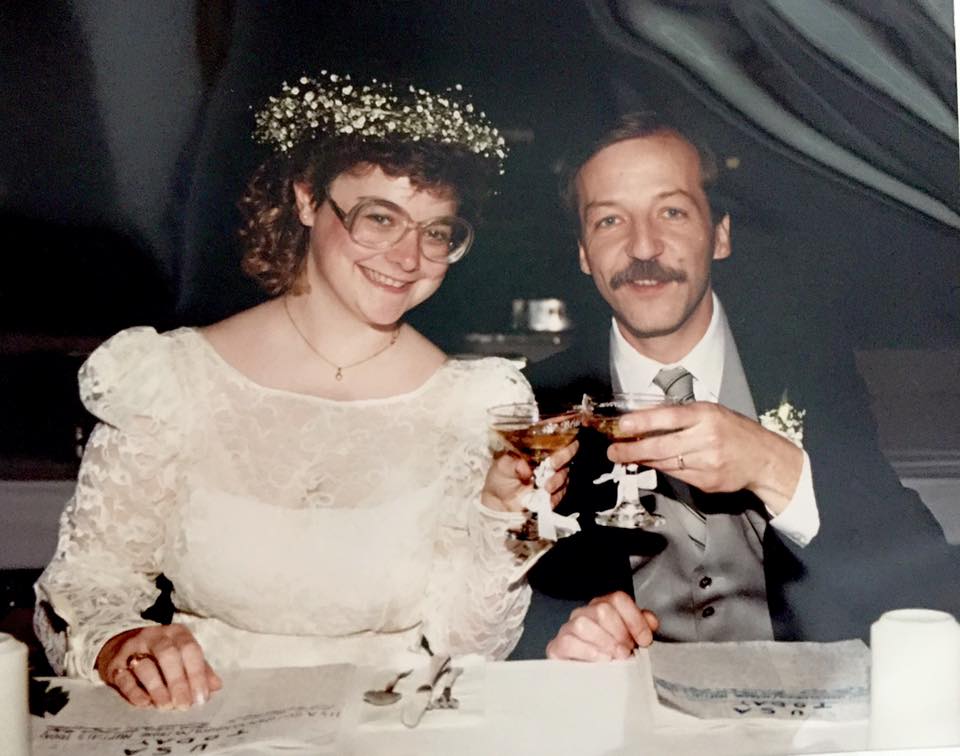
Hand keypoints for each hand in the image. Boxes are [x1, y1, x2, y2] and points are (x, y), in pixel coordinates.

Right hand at [96, 624, 222, 709]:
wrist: (117, 647)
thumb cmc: (158, 655)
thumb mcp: (181, 656)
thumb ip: (199, 669)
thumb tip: (216, 686)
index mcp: (176, 633)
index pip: (190, 649)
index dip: (197, 673)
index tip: (201, 697)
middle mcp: (154, 636)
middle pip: (168, 654)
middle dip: (178, 681)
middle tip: (184, 705)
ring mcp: (132, 649)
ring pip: (145, 666)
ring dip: (158, 688)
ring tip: (166, 706)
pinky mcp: (114, 665)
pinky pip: (124, 678)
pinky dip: (135, 692)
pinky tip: (145, 703)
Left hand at [481, 440, 577, 512]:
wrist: (500, 502)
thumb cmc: (501, 478)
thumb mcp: (502, 466)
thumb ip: (513, 463)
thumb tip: (525, 466)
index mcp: (537, 448)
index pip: (555, 437)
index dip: (562, 437)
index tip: (560, 443)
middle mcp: (549, 459)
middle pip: (567, 453)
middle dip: (563, 457)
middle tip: (553, 464)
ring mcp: (554, 475)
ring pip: (565, 474)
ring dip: (557, 480)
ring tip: (546, 487)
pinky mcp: (555, 492)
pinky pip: (561, 493)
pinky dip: (556, 497)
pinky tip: (548, 500)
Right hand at [546, 591, 658, 660]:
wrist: (585, 678)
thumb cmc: (612, 656)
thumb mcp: (632, 640)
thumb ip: (643, 626)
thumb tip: (651, 621)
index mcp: (604, 606)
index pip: (618, 599)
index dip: (635, 620)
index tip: (644, 640)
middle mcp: (585, 612)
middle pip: (602, 610)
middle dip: (620, 633)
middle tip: (627, 651)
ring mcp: (569, 628)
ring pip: (583, 624)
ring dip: (604, 643)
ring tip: (615, 658)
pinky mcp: (557, 646)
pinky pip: (569, 642)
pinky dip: (588, 652)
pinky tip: (600, 660)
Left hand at [608, 402, 802, 514]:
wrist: (764, 459)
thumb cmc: (733, 430)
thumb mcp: (710, 412)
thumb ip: (679, 415)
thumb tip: (642, 417)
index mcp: (707, 416)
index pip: (669, 417)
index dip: (643, 421)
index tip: (621, 425)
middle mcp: (707, 439)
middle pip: (662, 446)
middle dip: (632, 449)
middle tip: (613, 450)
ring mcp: (707, 463)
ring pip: (665, 463)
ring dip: (643, 459)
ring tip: (625, 456)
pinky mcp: (707, 482)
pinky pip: (676, 475)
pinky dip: (662, 468)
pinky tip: (652, 463)